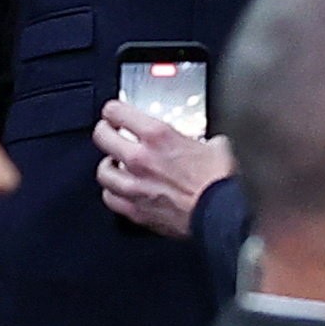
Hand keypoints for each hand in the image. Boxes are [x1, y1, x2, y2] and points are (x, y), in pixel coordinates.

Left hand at [94, 101, 231, 233]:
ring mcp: (135, 187)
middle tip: (110, 132)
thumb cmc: (221, 184)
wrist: (223, 216)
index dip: (114, 110)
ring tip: (115, 164)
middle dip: (105, 131)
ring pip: (103, 171)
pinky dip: (114, 193)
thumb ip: (201, 140)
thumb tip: (207, 143)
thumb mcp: (216, 146)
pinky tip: (121, 191)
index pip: (116, 111)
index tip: (115, 112)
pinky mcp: (136, 211)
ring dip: (108, 165)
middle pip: (101, 136)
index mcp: (158, 135)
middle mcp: (140, 159)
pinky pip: (111, 199)